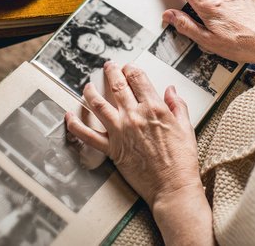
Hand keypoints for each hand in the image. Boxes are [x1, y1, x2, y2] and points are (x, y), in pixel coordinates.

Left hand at [65, 62, 201, 209]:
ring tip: (87, 86)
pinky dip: (75, 125)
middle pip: (117, 86)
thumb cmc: (181, 161)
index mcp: (154, 108)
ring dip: (90, 91)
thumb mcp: (186, 127)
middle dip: (111, 72)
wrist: (172, 187)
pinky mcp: (112, 149)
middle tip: (108, 67)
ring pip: (98, 105)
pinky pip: (87, 135)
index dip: (131, 69)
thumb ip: (178, 105)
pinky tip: (69, 116)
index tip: (129, 68)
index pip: (138, 79)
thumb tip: (171, 90)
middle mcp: (134, 116)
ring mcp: (120, 132)